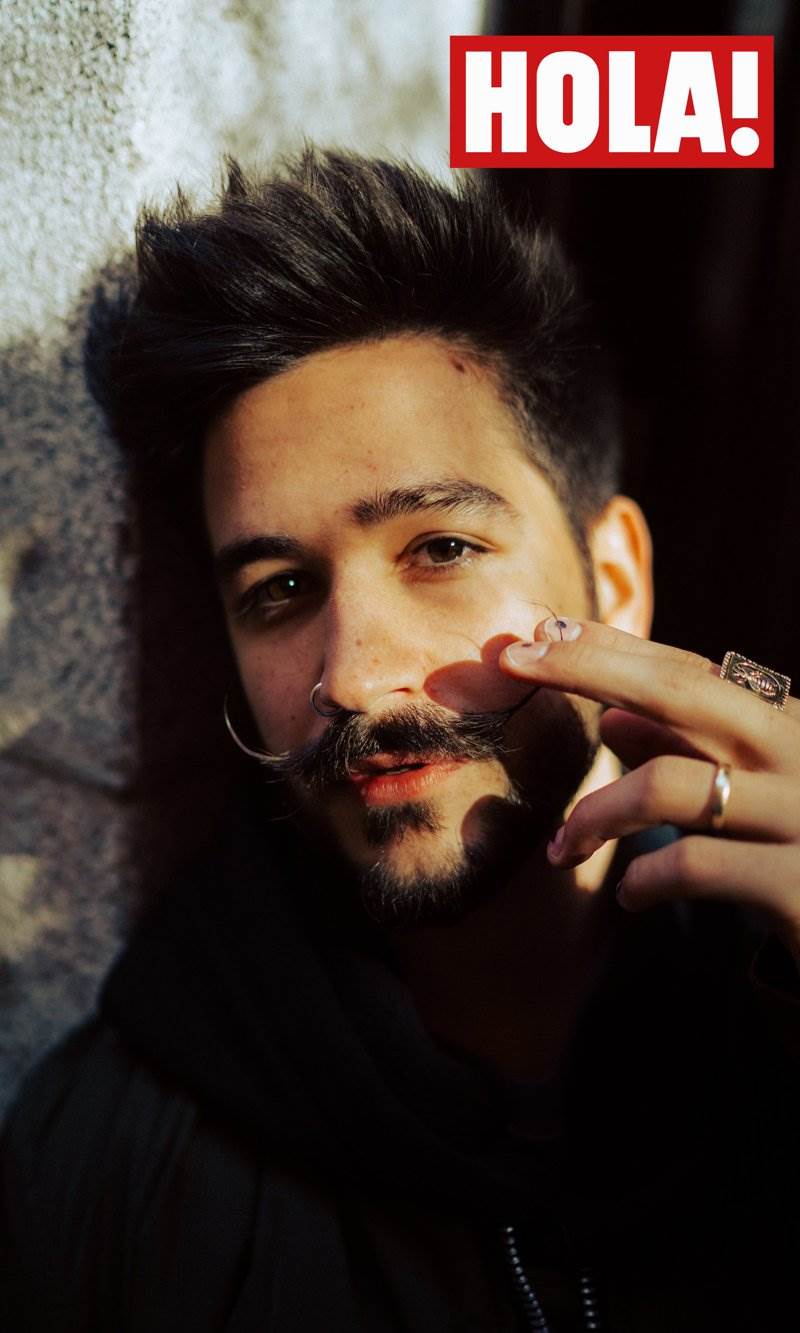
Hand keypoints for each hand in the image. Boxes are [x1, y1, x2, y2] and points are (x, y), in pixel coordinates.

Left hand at [499, 618, 799, 965]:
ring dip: (595, 812)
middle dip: (589, 666)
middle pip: (682, 691)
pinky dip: (644, 878)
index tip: (541, 630)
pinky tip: (629, 896)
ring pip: (670, 784)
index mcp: (790, 728)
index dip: (613, 648)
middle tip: (514, 659)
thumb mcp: (750, 800)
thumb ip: (689, 757)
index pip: (692, 671)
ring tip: (562, 849)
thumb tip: (613, 718)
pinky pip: (694, 864)